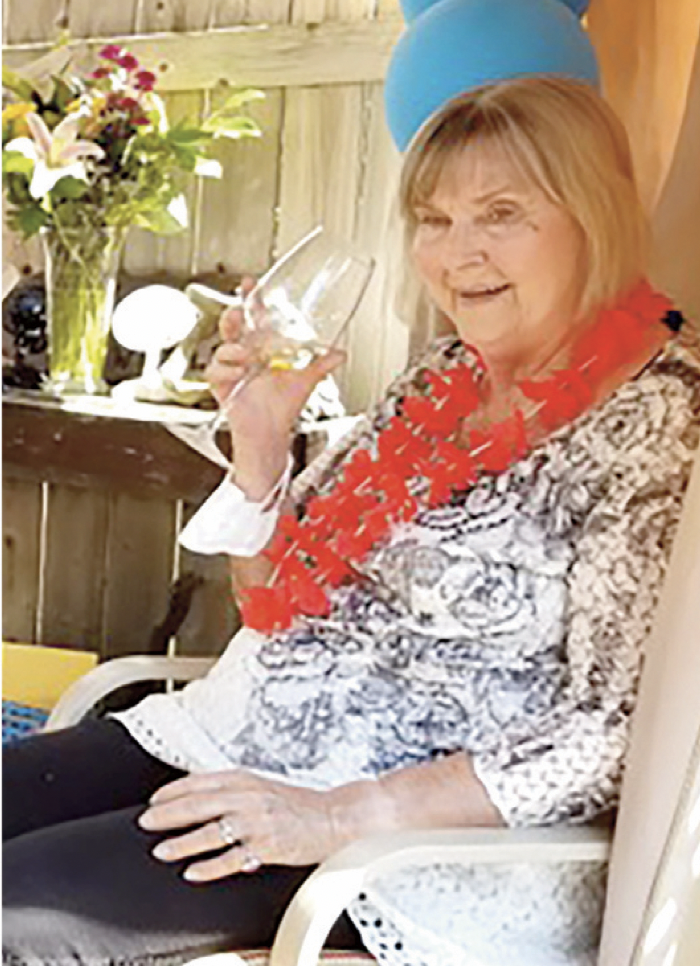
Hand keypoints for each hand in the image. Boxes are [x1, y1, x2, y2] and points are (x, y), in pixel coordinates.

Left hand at [138, 769, 340, 882]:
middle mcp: (249, 797)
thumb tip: (200, 800)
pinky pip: (232, 858)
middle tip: (147, 822)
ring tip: (162, 850)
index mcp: (246, 779)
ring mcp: (258, 822)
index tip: (154, 799)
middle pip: (199, 804)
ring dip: (183, 842)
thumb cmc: (298, 804)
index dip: (174, 790)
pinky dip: (209, 867)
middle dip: (168, 814)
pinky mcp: (267, 846)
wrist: (334, 816)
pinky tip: (193, 872)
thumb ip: (234, 791)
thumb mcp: (263, 787)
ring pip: (211, 831)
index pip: (201, 781)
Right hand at [206, 277, 344, 494]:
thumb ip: (321, 364)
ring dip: (233, 348)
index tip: (251, 284)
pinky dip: (226, 370)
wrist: (269, 433)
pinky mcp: (221, 384)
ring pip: (222, 346)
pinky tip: (240, 374)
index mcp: (262, 348)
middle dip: (232, 316)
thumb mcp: (306, 380)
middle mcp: (244, 355)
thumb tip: (341, 352)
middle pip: (232, 326)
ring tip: (248, 357)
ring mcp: (231, 369)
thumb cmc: (283, 408)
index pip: (254, 318)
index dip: (251, 300)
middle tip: (238, 313)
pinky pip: (214, 370)